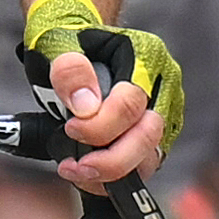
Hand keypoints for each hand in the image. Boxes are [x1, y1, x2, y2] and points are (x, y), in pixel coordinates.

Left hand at [20, 0, 176, 191]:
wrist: (73, 46)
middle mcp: (163, 86)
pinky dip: (113, 177)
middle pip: (148, 135)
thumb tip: (86, 106)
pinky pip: (141, 166)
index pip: (131, 103)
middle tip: (75, 166)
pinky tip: (86, 174)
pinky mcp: (154, 137)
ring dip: (112, 173)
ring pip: (150, 157)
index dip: (99, 125)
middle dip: (110, 159)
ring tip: (76, 171)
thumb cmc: (66, 41)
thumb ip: (69, 69)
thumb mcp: (56, 43)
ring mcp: (163, 113)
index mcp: (146, 55)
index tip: (70, 128)